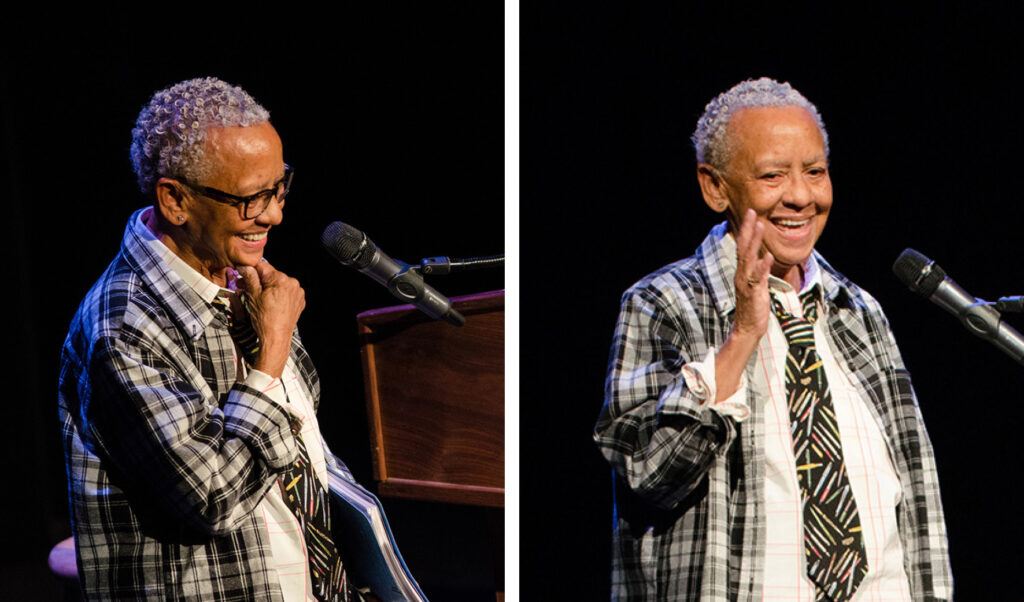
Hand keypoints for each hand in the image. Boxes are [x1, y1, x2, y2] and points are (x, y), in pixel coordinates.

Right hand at [236, 260, 305, 377]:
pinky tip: (270, 303)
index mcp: (282, 279)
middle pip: (271, 275)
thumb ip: (250, 277)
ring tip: (258, 297)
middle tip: (244, 287)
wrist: (276, 338)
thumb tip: (245, 266)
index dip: (250, 270)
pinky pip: (286, 292)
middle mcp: (293, 283)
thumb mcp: (253, 296)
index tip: (242, 273)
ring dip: (268, 287)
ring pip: (279, 284)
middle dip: (258, 280)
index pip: (263, 266)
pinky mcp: (299, 301)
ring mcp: (298, 293)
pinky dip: (278, 295)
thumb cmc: (264, 319)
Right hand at [731, 208, 773, 340]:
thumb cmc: (753, 307)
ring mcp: (746, 283)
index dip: (747, 230)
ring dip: (755, 242)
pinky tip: (768, 257)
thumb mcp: (756, 285)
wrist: (748, 329)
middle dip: (748, 229)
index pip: (743, 246)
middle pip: (744, 247)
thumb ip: (759, 271)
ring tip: (760, 226)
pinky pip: (757, 278)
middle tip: (752, 212)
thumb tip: (764, 258)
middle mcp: (742, 274)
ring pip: (749, 259)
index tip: (751, 213)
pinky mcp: (753, 293)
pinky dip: (762, 267)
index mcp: (743, 272)